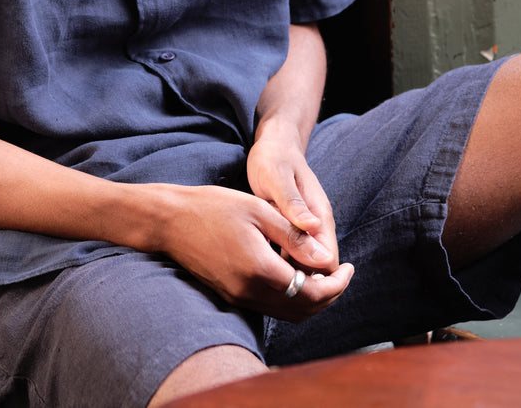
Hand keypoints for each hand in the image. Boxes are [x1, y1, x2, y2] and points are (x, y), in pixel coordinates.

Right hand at [150, 182, 353, 321]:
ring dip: (311, 300)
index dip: (337, 285)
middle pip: (303, 310)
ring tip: (325, 276)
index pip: (311, 292)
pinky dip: (291, 299)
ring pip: (287, 313)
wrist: (170, 221)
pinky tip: (297, 276)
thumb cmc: (214, 207)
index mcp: (259, 269)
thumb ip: (295, 237)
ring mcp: (238, 297)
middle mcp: (249, 291)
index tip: (350, 268)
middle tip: (343, 275)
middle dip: (329, 296)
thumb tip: (327, 259)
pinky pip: (270, 307)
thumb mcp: (260, 211)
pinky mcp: (230, 295)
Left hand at [246, 120, 338, 270]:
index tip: (286, 285)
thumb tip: (313, 227)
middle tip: (267, 288)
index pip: (326, 262)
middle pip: (317, 270)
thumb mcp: (278, 178)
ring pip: (304, 267)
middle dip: (300, 284)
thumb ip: (294, 203)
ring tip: (260, 282)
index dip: (312, 279)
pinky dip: (280, 267)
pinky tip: (258, 268)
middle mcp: (316, 228)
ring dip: (288, 277)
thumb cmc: (274, 159)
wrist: (274, 145)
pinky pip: (291, 257)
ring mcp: (305, 230)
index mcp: (319, 218)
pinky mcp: (292, 231)